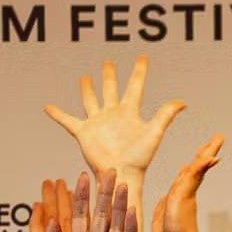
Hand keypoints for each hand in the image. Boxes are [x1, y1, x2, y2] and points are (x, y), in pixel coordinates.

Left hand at [35, 168, 135, 231]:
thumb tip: (52, 220)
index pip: (80, 214)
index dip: (82, 195)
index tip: (82, 176)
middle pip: (101, 213)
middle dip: (104, 193)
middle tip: (108, 171)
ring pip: (116, 223)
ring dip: (120, 205)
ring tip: (121, 185)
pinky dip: (130, 227)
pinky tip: (131, 210)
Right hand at [43, 56, 183, 185]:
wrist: (121, 174)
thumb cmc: (139, 158)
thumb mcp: (154, 133)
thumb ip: (166, 115)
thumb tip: (183, 102)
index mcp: (130, 111)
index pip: (135, 86)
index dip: (139, 71)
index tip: (143, 57)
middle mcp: (113, 114)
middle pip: (110, 88)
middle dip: (110, 75)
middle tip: (109, 63)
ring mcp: (98, 123)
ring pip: (91, 100)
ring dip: (87, 88)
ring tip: (85, 77)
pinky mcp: (84, 133)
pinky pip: (68, 121)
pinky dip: (58, 114)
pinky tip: (48, 107)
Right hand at [152, 134, 222, 231]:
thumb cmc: (180, 226)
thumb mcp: (184, 194)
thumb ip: (194, 174)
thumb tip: (212, 157)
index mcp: (190, 186)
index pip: (201, 163)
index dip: (209, 150)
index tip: (219, 137)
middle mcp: (184, 191)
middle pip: (194, 169)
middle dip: (202, 155)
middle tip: (212, 142)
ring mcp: (175, 202)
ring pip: (182, 181)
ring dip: (188, 170)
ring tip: (192, 161)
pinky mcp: (164, 212)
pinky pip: (169, 195)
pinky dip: (172, 189)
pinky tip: (171, 189)